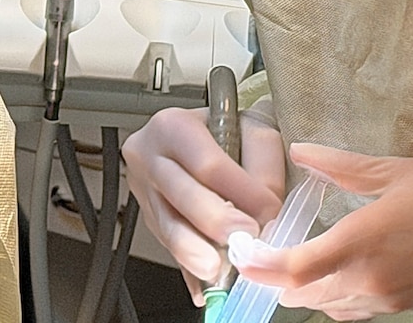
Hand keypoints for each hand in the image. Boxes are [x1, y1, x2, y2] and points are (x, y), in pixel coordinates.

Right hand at [122, 105, 284, 304]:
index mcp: (174, 126)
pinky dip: (190, 270)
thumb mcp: (253, 128)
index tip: (267, 212)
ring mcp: (144, 191)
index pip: (207, 162)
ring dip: (197, 253)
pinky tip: (204, 286)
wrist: (202, 135)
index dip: (239, 189)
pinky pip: (169, 248)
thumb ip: (263, 164)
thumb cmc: (227, 130)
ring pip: (168, 226)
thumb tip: (268, 211)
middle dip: (215, 223)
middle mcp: (150, 157)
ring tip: (218, 271)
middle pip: (181, 195)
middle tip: (242, 242)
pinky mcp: (149, 220)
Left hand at [228, 143, 412, 320]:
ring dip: (301, 289)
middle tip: (257, 250)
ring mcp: (388, 299)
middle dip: (273, 277)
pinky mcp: (404, 306)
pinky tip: (330, 273)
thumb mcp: (399, 170)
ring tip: (286, 260)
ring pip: (325, 306)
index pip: (294, 268)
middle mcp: (370, 280)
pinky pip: (351, 310)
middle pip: (301, 295)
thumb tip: (301, 153)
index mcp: (364, 243)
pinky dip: (330, 297)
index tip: (239, 249)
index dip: (259, 264)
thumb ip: (343, 167)